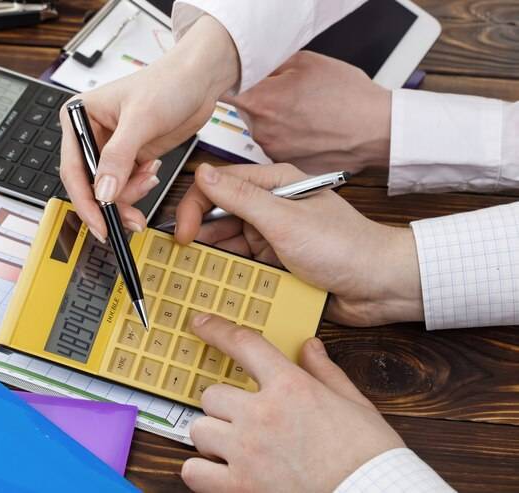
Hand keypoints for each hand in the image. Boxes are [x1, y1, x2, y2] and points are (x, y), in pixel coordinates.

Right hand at [60, 15, 239, 241]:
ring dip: (130, 194)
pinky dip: (139, 187)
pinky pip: (126, 186)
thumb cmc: (168, 83)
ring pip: (109, 190)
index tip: (99, 224)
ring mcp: (110, 148)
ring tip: (149, 179)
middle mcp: (90, 134)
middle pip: (89, 185)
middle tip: (131, 219)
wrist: (199, 80)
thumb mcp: (141, 119)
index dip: (85, 201)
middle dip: (111, 203)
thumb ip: (118, 157)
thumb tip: (103, 192)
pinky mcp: (129, 157)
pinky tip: (152, 170)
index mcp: (79, 117)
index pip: (73, 169)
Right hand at [175, 163, 422, 326]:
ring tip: (197, 273)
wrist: (381, 286)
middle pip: (220, 216)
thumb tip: (203, 173)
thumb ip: (241, 197)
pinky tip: (221, 284)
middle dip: (199, 234)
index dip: (195, 207)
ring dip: (214, 256)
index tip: (183, 234)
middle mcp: (271, 207)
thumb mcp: (285, 219)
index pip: (219, 185)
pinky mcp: (278, 262)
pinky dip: (232, 273)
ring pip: (229, 242)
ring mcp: (274, 236)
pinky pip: (245, 265)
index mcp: (274, 184)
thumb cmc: (345, 247)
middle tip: (183, 257)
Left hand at [182, 316, 405, 492]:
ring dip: (212, 436)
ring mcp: (247, 452)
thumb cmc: (369, 456)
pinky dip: (201, 472)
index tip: (200, 323)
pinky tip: (220, 472)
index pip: (244, 345)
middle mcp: (262, 415)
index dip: (216, 330)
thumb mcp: (354, 403)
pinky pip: (194, 471)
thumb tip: (310, 346)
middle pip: (211, 394)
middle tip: (241, 418)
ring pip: (198, 429)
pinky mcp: (241, 487)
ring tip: (232, 447)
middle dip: (223, 405)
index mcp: (291, 387)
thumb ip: (324, 372)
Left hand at [226, 51, 391, 174]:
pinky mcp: (286, 166)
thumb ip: (270, 65)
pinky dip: (288, 140)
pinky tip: (310, 131)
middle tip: (289, 97)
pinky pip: (278, 148)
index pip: (227, 92)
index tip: (244, 82)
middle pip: (246, 112)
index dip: (236, 85)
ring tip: (305, 115)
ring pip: (262, 131)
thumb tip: (253, 68)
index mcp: (261, 102)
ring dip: (276, 122)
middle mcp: (261, 131)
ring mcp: (273, 152)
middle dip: (261, 102)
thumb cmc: (349, 97)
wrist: (376, 130)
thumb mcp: (306, 62)